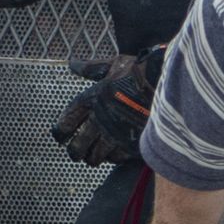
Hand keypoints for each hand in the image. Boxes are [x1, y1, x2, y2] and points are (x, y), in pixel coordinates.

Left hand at [51, 45, 165, 165]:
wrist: (164, 85)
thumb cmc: (138, 71)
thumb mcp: (112, 65)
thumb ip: (91, 68)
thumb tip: (72, 64)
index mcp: (91, 99)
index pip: (67, 120)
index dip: (60, 131)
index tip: (59, 136)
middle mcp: (99, 119)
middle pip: (78, 145)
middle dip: (74, 152)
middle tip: (75, 154)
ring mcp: (114, 134)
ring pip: (95, 156)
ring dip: (92, 158)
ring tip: (93, 159)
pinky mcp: (130, 144)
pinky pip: (116, 158)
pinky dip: (113, 158)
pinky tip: (113, 155)